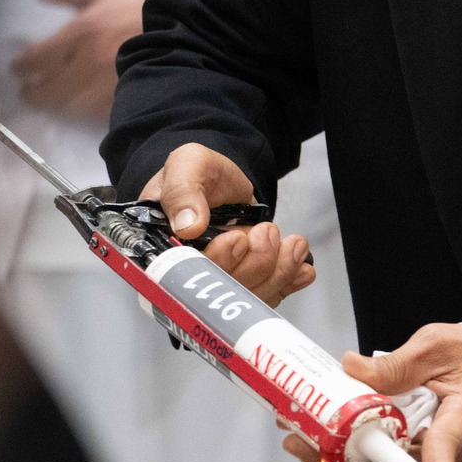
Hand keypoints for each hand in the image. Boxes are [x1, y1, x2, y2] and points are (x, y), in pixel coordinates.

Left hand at [11, 0, 148, 121]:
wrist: (187, 32)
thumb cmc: (144, 7)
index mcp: (80, 32)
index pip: (36, 58)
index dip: (21, 66)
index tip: (17, 69)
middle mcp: (86, 63)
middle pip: (46, 87)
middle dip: (32, 91)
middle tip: (27, 90)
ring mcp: (104, 87)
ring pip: (65, 105)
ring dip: (51, 104)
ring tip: (46, 101)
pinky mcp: (120, 100)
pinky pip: (90, 113)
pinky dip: (77, 112)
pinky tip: (74, 107)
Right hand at [141, 143, 312, 307]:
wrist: (221, 178)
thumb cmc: (197, 172)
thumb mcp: (186, 166)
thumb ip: (183, 192)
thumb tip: (187, 225)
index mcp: (159, 251)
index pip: (181, 276)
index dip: (214, 264)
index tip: (237, 239)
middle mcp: (184, 274)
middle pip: (220, 292)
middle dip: (253, 264)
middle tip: (267, 232)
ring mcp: (217, 280)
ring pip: (247, 296)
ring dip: (277, 271)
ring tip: (292, 243)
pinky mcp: (243, 280)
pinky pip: (264, 293)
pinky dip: (287, 281)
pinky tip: (301, 268)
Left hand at [280, 325, 461, 461]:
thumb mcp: (439, 346)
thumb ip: (397, 362)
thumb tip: (350, 368)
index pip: (447, 442)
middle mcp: (451, 448)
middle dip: (346, 458)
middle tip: (302, 442)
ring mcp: (431, 457)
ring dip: (336, 456)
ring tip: (296, 438)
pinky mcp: (416, 456)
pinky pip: (380, 460)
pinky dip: (347, 450)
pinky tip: (316, 435)